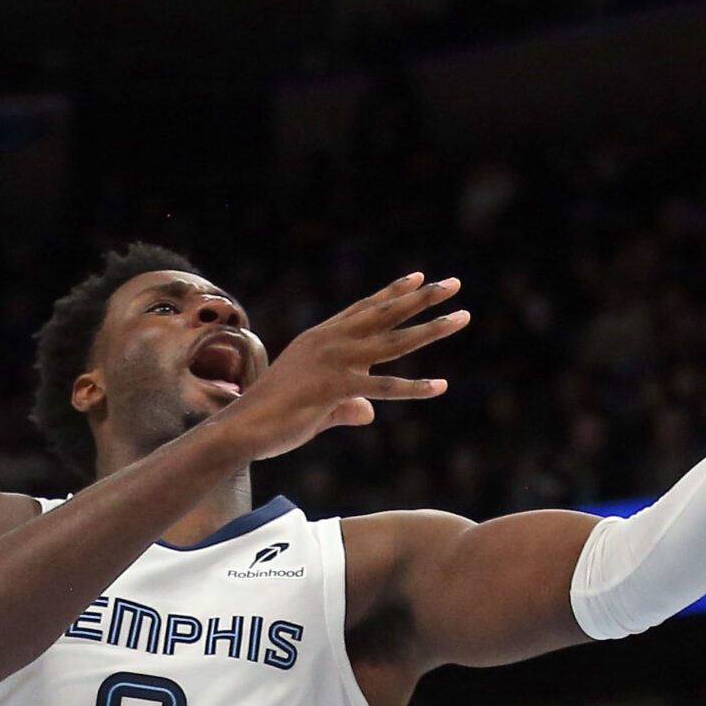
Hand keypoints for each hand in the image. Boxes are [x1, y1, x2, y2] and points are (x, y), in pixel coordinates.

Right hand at [211, 272, 468, 460]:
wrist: (243, 428)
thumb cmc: (275, 418)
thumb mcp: (318, 406)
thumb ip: (348, 405)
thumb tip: (369, 413)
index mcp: (321, 338)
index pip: (364, 309)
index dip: (393, 292)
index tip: (420, 277)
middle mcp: (330, 342)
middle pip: (385, 314)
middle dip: (422, 298)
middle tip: (454, 284)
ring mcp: (334, 362)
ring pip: (394, 343)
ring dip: (431, 328)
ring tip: (462, 317)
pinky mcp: (335, 388)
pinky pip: (384, 388)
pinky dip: (414, 388)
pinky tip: (441, 385)